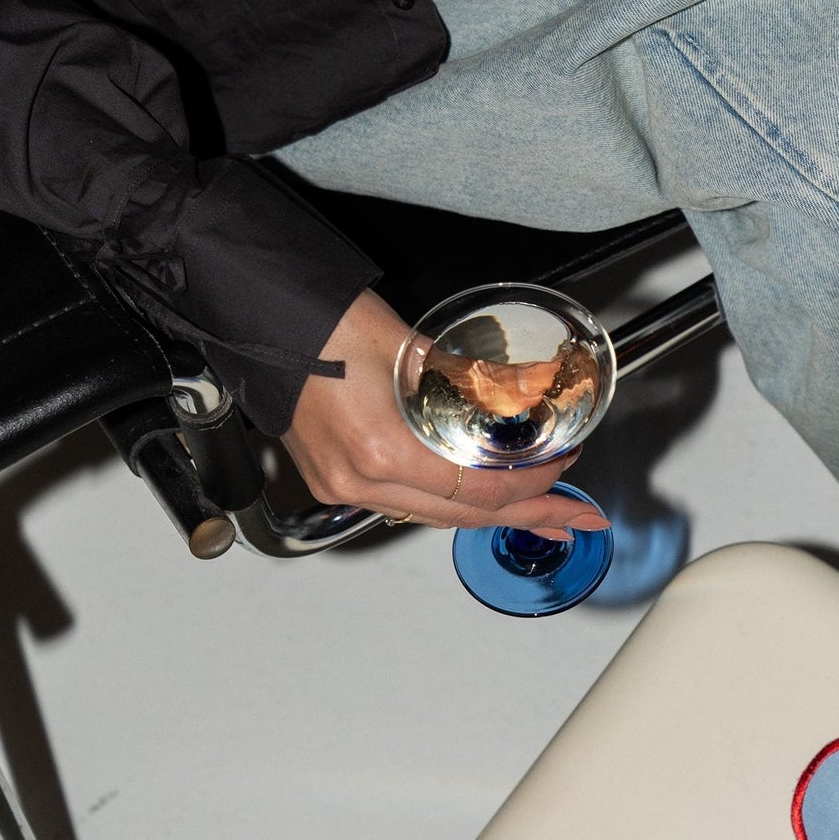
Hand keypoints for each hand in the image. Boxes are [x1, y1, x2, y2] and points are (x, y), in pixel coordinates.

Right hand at [284, 289, 586, 534]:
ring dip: (491, 514)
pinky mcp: (334, 479)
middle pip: (461, 516)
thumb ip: (473, 384)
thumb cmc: (326, 324)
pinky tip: (480, 500)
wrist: (261, 320)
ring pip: (434, 516)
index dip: (531, 485)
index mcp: (381, 451)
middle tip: (576, 520)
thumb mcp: (416, 350)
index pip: (478, 489)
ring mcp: (342, 486)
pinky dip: (450, 502)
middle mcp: (358, 481)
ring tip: (541, 516)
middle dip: (527, 516)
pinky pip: (405, 504)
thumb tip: (523, 400)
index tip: (564, 467)